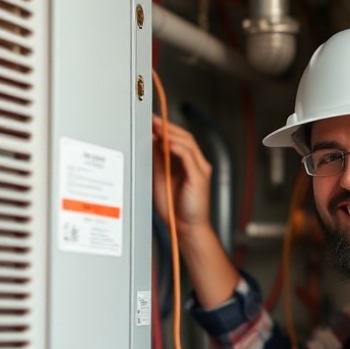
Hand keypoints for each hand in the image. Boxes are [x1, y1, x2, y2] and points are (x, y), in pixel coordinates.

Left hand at [151, 115, 212, 234]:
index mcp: (189, 164)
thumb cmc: (175, 208)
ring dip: (171, 134)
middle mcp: (197, 164)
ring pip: (187, 143)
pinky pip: (188, 157)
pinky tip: (166, 143)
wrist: (185, 228)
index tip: (151, 121)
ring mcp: (200, 170)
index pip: (179, 139)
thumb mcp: (161, 178)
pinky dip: (176, 147)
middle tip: (151, 120)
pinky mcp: (199, 177)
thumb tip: (149, 143)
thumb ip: (157, 161)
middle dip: (167, 127)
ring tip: (157, 129)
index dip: (166, 128)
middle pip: (185, 137)